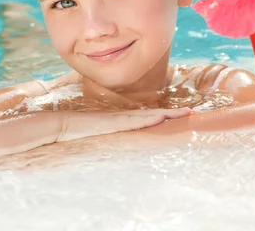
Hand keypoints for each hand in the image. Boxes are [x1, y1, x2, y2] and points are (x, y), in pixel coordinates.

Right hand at [57, 107, 192, 141]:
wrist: (62, 125)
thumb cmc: (78, 131)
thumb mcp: (99, 135)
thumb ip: (109, 135)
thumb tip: (118, 141)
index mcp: (121, 120)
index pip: (147, 117)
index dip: (164, 115)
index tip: (180, 115)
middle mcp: (123, 117)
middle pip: (153, 114)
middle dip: (173, 113)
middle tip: (192, 112)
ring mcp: (118, 119)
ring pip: (148, 115)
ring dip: (168, 114)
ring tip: (185, 114)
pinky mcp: (113, 123)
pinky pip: (134, 120)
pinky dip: (149, 119)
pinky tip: (161, 118)